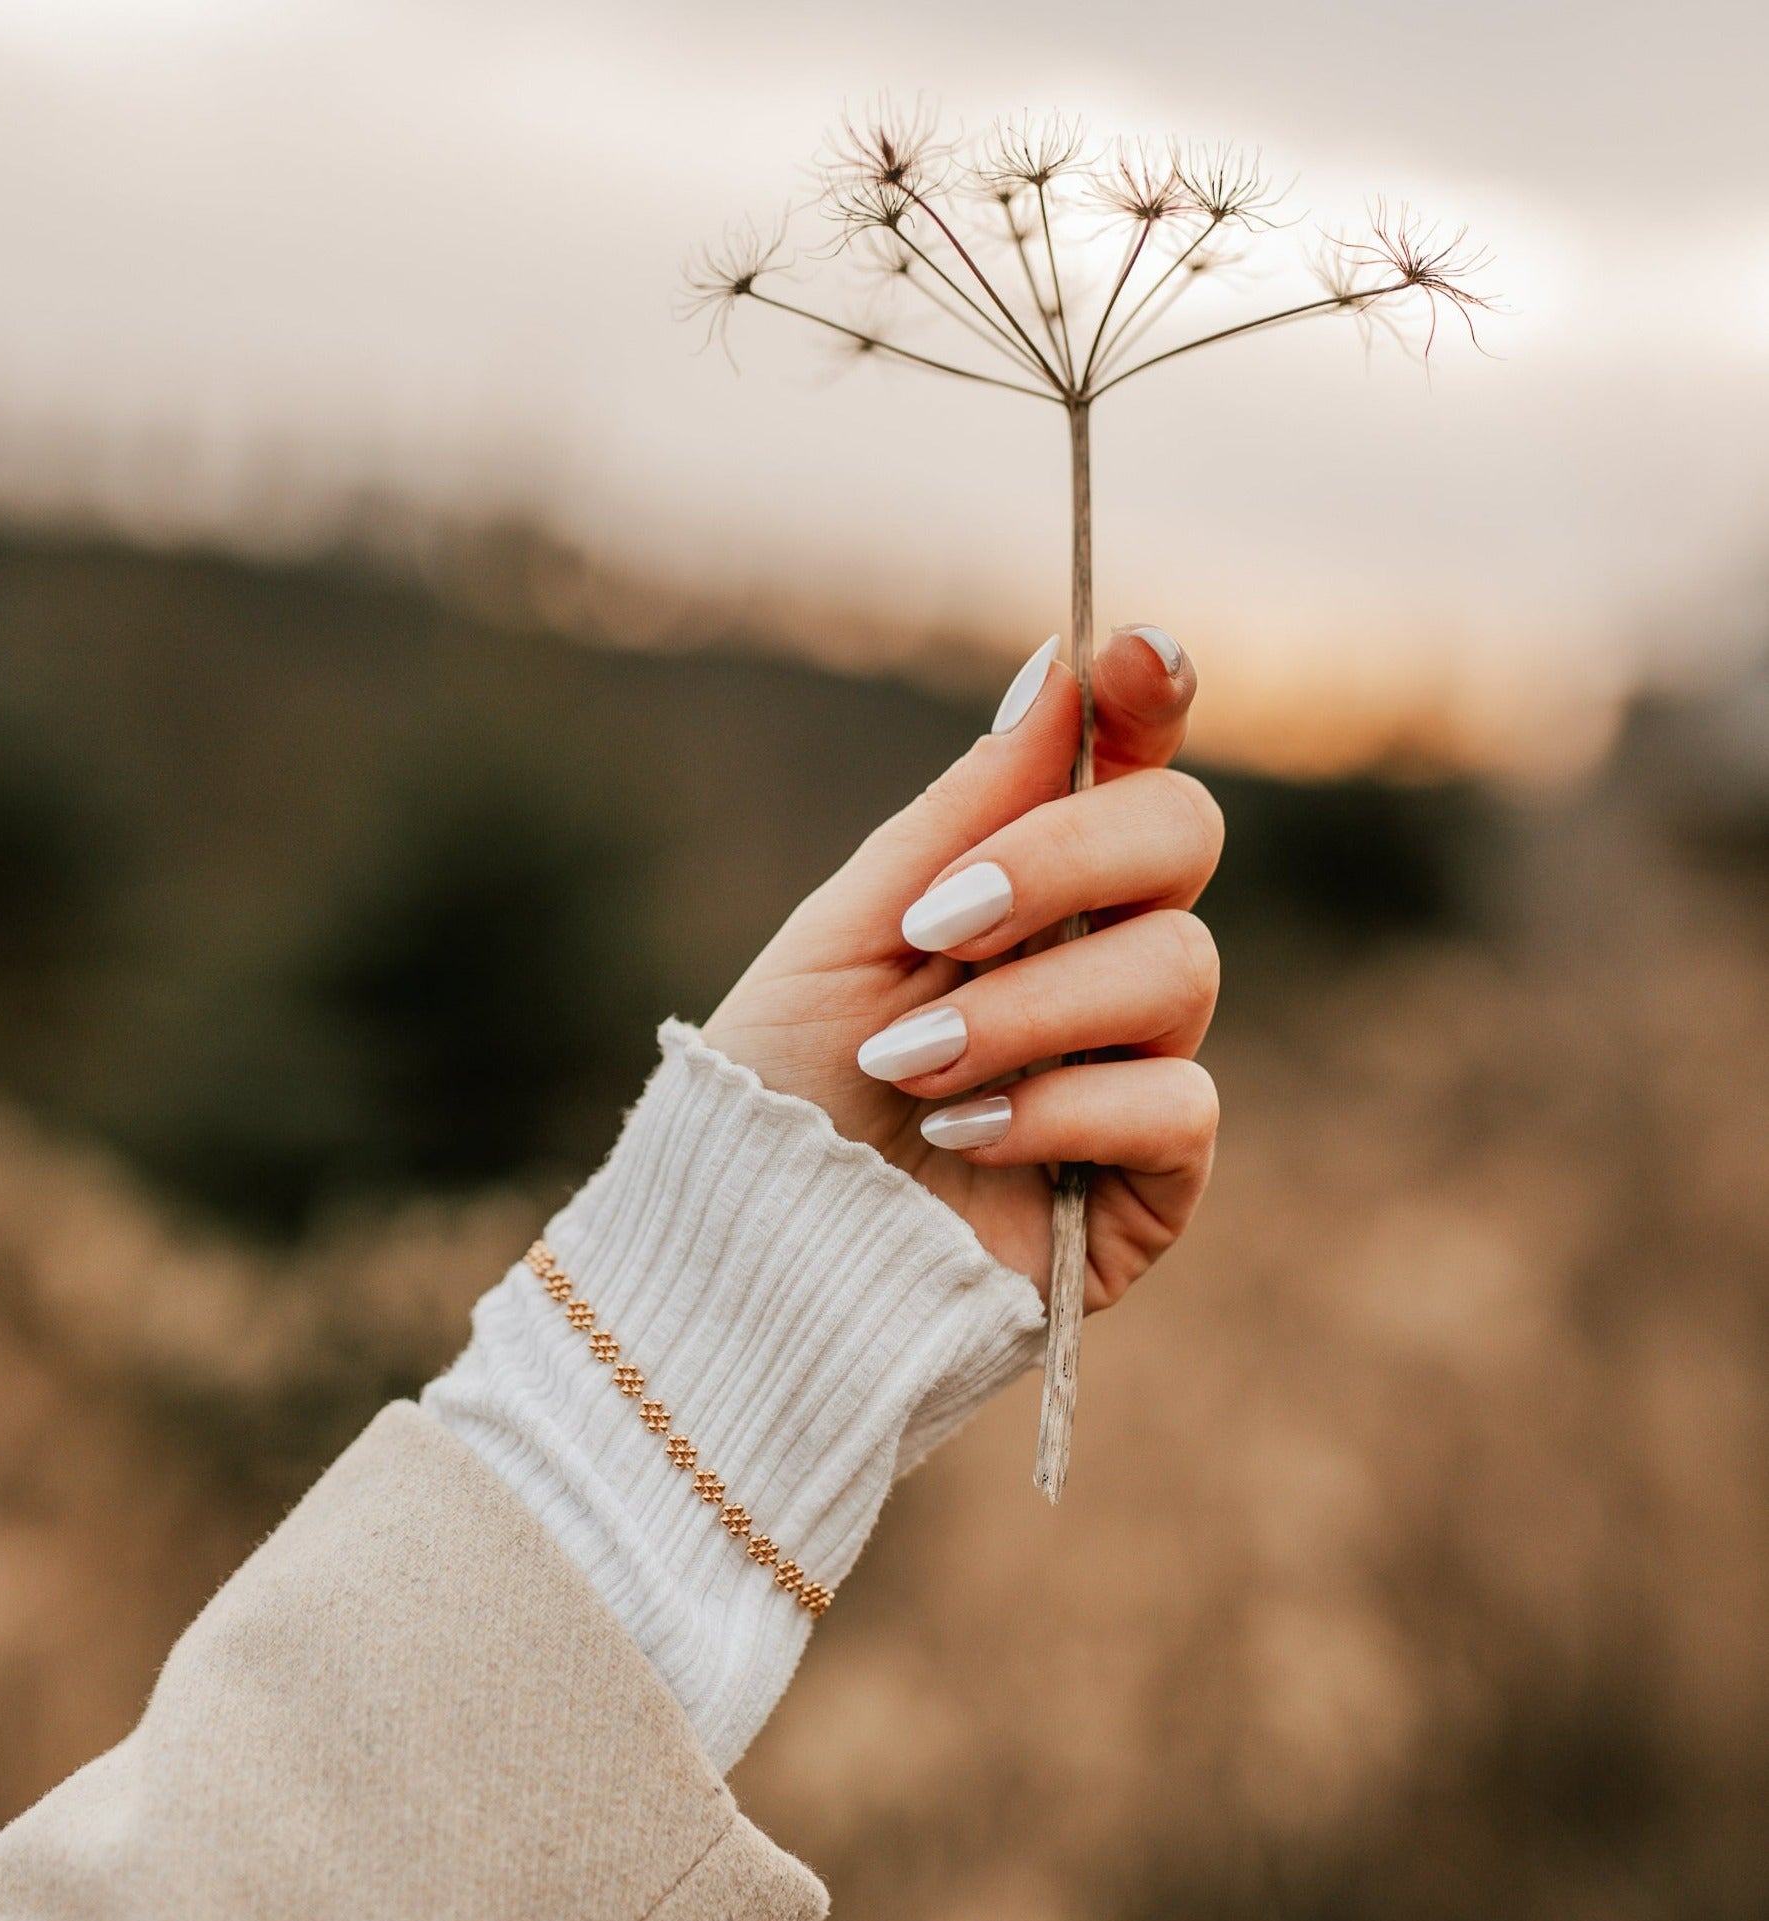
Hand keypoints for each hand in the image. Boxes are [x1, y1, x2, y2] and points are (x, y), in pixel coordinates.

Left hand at [703, 627, 1222, 1311]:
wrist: (761, 1245)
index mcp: (1031, 883)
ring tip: (909, 1065)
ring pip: (1180, 968)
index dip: (1149, 696)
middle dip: (1061, 859)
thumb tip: (1056, 667)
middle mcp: (1099, 956)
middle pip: (1182, 836)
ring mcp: (1134, 1063)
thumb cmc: (788, 1083)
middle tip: (938, 923)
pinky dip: (1061, 1108)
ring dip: (1027, 1008)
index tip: (1127, 654)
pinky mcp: (1153, 1178)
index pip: (1128, 766)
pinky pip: (1178, 1103)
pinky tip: (969, 1133)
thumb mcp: (851, 927)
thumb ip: (963, 811)